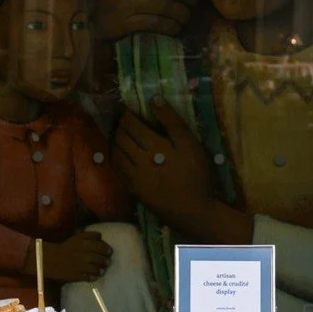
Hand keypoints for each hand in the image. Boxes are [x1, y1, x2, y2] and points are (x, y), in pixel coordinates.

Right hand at [28, 229, 111, 282]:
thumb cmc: (67, 247)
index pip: (100, 246)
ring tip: (102, 270)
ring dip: (101, 269)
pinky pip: (88, 277)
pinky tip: (94, 276)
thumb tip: (100, 236)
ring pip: (96, 269)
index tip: (109, 252)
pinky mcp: (76, 276)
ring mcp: (80, 266)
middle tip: (107, 261)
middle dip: (105, 260)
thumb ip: (89, 235)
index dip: (106, 249)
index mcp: (83, 244)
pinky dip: (93, 277)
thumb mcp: (77, 237)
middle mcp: (83, 255)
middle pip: (100, 258)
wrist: (52, 259)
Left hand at [114, 101, 252, 242]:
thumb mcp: (191, 145)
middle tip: (126, 120)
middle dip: (121, 126)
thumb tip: (154, 99)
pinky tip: (123, 156)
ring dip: (116, 141)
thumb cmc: (196, 176)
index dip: (127, 114)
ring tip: (123, 136)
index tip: (129, 108)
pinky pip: (117, 171)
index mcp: (154, 146)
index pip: (131, 124)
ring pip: (116, 153)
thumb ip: (172, 121)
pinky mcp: (133, 190)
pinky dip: (117, 159)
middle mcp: (138, 160)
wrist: (194, 212)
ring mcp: (133, 177)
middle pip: (121, 137)